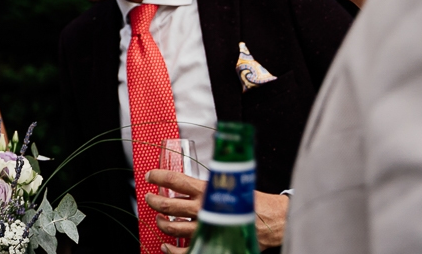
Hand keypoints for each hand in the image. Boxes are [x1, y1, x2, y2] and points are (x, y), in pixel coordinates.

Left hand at [144, 170, 288, 250]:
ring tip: (158, 218)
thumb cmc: (252, 201)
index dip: (159, 176)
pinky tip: (166, 246)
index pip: (176, 180)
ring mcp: (205, 227)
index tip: (150, 175)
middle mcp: (203, 208)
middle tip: (149, 197)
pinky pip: (185, 250)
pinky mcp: (211, 243)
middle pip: (169, 204)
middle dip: (154, 201)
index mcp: (208, 190)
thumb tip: (195, 177)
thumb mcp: (230, 183)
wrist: (272, 220)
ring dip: (161, 222)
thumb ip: (210, 182)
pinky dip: (172, 250)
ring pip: (173, 226)